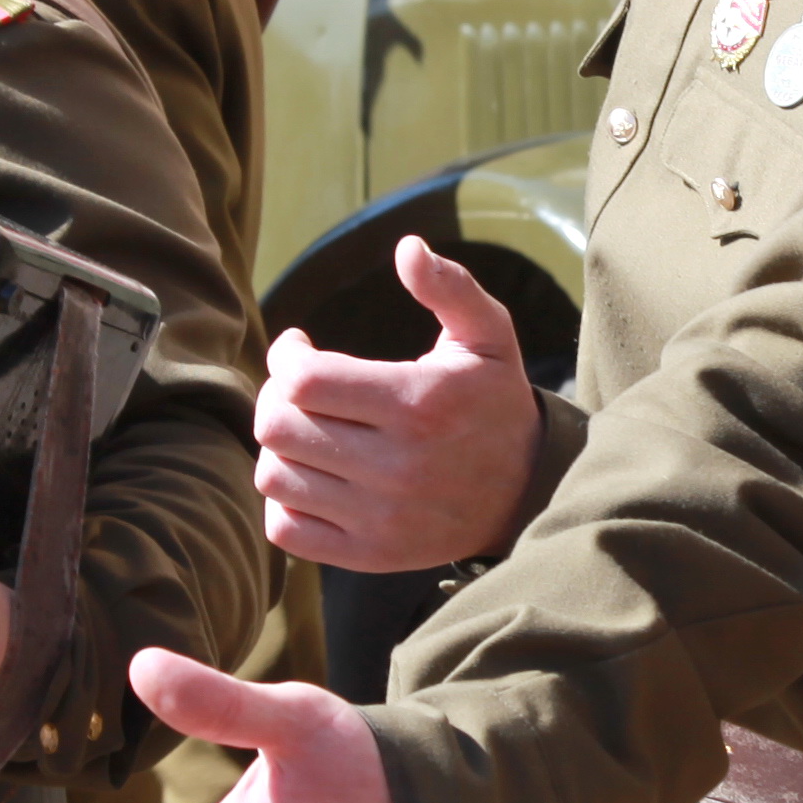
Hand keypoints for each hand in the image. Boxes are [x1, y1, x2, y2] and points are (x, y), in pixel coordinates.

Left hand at [256, 237, 539, 572]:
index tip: (300, 348)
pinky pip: (286, 530)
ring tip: (307, 429)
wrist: (527, 493)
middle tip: (298, 388)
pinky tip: (312, 475)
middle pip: (278, 428)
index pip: (303, 382)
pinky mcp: (370, 554)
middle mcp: (396, 466)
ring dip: (280, 447)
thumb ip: (449, 287)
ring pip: (274, 477)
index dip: (286, 356)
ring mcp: (381, 517)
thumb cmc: (493, 402)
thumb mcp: (488, 336)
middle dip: (276, 396)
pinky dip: (285, 500)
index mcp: (417, 404)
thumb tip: (407, 247)